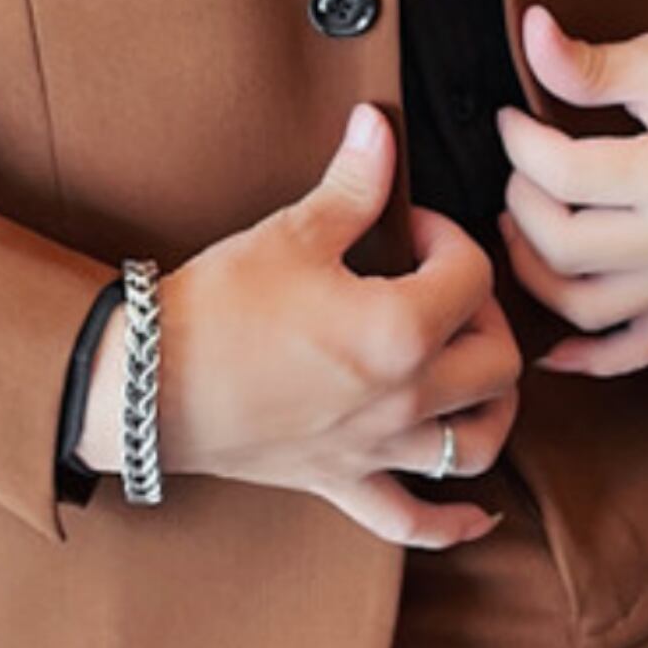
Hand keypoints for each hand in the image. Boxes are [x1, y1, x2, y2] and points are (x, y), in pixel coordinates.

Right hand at [78, 104, 519, 548]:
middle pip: (497, 363)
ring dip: (492, 409)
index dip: (450, 236)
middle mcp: (404, 398)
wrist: (150, 383)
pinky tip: (478, 515)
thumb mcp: (292, 233)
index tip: (412, 226)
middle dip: (486, 316)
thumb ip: (354, 182)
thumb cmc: (220, 307)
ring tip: (478, 376)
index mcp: (401, 330)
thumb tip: (380, 124)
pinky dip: (454, 523)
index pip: (470, 276)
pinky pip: (413, 521)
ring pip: (475, 445)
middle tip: (445, 289)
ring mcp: (376, 448)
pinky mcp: (341, 482)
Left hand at [493, 3, 647, 377]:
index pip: (565, 177)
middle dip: (521, 204)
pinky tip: (552, 348)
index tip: (513, 120)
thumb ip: (588, 64)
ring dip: (536, 272)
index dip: (520, 144)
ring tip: (524, 224)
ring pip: (587, 307)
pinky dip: (592, 357)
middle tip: (520, 167)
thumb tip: (530, 33)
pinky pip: (641, 347)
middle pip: (566, 248)